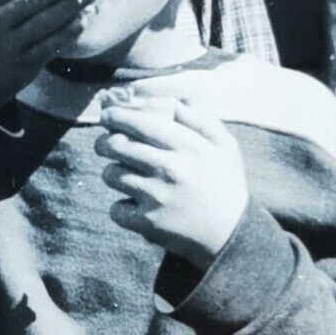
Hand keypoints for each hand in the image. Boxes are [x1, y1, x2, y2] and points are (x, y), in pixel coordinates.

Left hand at [96, 89, 247, 267]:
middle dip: (104, 143)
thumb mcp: (224, 146)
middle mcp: (170, 168)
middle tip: (105, 144)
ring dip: (113, 173)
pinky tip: (135, 205)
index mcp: (187, 146)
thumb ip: (199, 120)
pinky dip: (121, 208)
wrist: (231, 235)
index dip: (116, 116)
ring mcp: (157, 196)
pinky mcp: (149, 223)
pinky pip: (115, 209)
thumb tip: (173, 99)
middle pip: (116, 146)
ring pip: (111, 175)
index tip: (107, 115)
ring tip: (125, 176)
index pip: (140, 123)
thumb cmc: (226, 185)